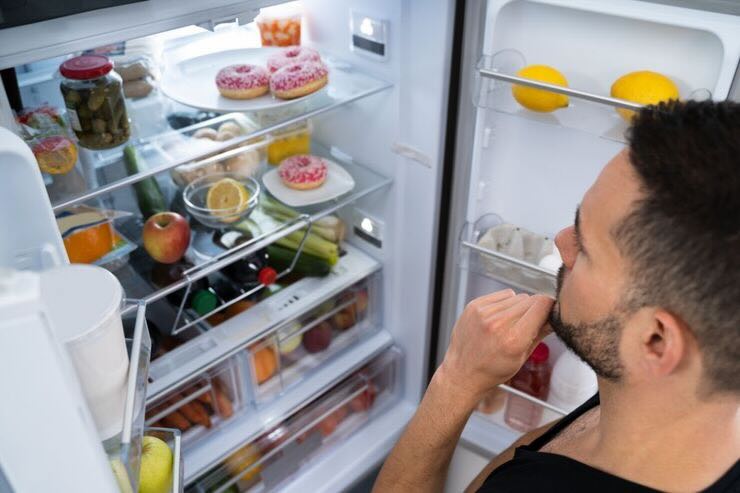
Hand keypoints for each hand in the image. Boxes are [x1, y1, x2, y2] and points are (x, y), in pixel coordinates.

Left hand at [439, 290, 553, 403]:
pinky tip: (499, 318)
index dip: (550, 307)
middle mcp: (498, 324)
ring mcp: (484, 313)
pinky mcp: (474, 306)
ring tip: (509, 324)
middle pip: (531, 300)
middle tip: (527, 324)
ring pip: (517, 296)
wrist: (462, 372)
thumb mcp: (522, 357)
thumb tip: (555, 316)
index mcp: (514, 340)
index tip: (551, 311)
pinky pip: (502, 295)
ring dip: (519, 307)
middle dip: (534, 310)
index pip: (542, 305)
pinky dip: (505, 303)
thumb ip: (540, 333)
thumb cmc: (492, 370)